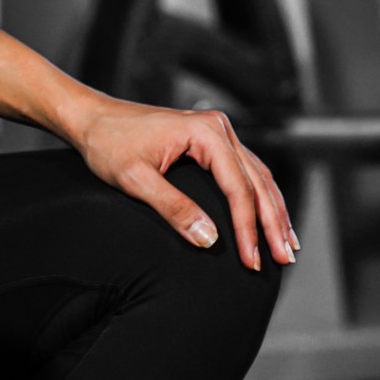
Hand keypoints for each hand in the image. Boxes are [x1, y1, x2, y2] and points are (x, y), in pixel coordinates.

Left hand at [60, 90, 298, 270]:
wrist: (91, 118)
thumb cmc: (107, 144)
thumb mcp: (135, 179)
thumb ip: (173, 208)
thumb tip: (210, 240)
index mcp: (204, 132)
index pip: (238, 188)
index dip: (247, 229)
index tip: (252, 261)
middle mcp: (218, 128)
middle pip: (257, 182)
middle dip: (272, 223)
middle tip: (285, 259)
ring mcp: (217, 132)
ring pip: (258, 176)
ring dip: (274, 211)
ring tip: (288, 245)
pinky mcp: (211, 141)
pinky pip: (245, 171)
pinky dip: (259, 197)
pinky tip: (268, 218)